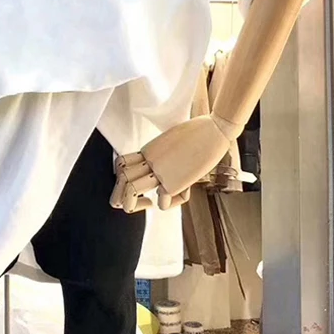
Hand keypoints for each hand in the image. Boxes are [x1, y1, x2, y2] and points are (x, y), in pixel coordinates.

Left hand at [110, 114, 235, 213]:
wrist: (213, 129)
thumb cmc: (199, 130)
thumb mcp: (173, 139)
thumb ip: (165, 152)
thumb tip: (171, 162)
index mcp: (148, 150)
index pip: (121, 164)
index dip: (122, 177)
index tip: (138, 181)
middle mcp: (150, 161)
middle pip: (121, 179)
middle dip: (120, 195)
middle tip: (136, 200)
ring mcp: (160, 172)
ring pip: (131, 191)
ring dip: (135, 204)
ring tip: (148, 203)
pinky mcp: (174, 182)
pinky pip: (162, 202)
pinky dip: (170, 203)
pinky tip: (181, 193)